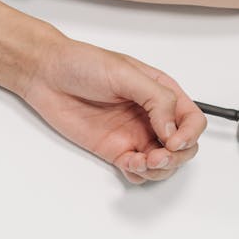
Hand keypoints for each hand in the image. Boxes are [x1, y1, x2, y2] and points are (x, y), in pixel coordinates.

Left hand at [25, 36, 205, 183]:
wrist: (46, 75)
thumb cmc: (81, 64)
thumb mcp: (125, 73)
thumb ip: (156, 99)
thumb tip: (172, 128)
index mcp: (161, 92)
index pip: (192, 120)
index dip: (189, 135)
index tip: (173, 141)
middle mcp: (151, 116)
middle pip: (183, 146)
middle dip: (176, 157)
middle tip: (157, 157)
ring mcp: (134, 134)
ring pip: (163, 163)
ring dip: (159, 170)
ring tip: (142, 162)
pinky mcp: (115, 149)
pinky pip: (137, 170)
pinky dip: (139, 174)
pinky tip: (128, 165)